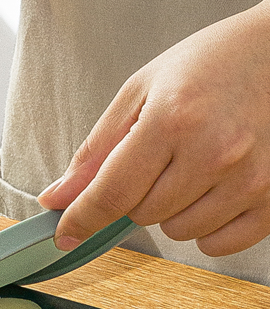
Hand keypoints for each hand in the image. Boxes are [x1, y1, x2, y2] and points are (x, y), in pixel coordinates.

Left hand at [38, 0, 269, 257]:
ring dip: (173, 208)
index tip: (64, 233)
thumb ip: (98, 147)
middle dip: (137, 192)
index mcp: (172, 119)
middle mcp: (214, 153)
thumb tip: (58, 197)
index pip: (113, 192)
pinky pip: (219, 245)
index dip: (82, 217)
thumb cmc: (212, 63)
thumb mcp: (143, 89)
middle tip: (160, 154)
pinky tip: (215, 188)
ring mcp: (250, 180)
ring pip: (180, 232)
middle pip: (143, 215)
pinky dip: (207, 227)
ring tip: (194, 163)